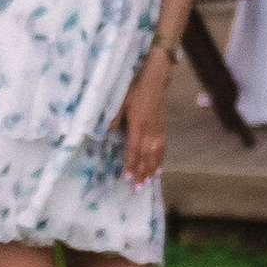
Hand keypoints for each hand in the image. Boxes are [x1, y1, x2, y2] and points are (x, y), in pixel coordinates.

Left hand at [123, 52, 171, 185]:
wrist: (155, 79)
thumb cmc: (134, 89)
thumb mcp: (119, 101)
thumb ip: (112, 118)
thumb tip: (103, 133)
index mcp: (139, 125)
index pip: (134, 149)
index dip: (130, 164)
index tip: (126, 176)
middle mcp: (151, 130)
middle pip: (146, 156)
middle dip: (142, 172)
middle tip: (137, 188)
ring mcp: (159, 129)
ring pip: (156, 153)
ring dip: (152, 169)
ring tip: (148, 182)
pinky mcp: (163, 127)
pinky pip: (163, 147)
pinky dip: (161, 158)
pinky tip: (159, 167)